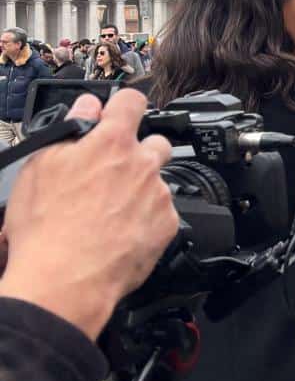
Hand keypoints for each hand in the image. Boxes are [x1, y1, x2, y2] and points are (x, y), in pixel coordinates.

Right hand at [0, 89, 177, 340]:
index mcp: (112, 142)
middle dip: (138, 152)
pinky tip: (121, 232)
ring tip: (110, 211)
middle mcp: (143, 164)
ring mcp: (159, 196)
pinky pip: (163, 213)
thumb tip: (87, 106)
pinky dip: (147, 219)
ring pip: (158, 181)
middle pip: (155, 142)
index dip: (124, 105)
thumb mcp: (41, 164)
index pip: (132, 101)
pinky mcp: (167, 226)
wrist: (64, 279)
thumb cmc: (46, 227)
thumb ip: (71, 127)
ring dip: (141, 189)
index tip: (119, 114)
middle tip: (111, 174)